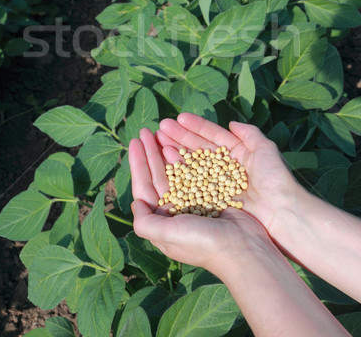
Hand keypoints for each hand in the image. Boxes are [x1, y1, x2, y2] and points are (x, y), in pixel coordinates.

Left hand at [129, 127, 272, 274]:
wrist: (242, 248)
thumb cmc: (202, 243)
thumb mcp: (167, 235)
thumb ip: (145, 222)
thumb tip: (135, 203)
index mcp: (162, 223)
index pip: (144, 188)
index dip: (138, 164)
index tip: (134, 142)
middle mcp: (175, 213)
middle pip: (158, 176)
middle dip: (151, 153)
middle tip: (146, 130)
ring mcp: (193, 203)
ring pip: (174, 172)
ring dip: (166, 152)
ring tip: (160, 132)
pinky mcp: (210, 196)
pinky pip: (193, 172)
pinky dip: (185, 159)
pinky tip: (179, 146)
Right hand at [156, 113, 298, 235]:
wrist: (281, 213)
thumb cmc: (275, 179)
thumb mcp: (265, 149)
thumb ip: (250, 134)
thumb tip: (232, 123)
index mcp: (237, 154)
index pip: (212, 136)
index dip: (196, 126)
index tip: (178, 118)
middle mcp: (224, 167)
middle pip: (198, 147)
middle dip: (180, 136)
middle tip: (161, 127)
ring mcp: (217, 183)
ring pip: (192, 163)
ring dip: (176, 150)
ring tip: (158, 140)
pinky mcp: (212, 199)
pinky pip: (193, 182)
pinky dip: (180, 171)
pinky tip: (167, 160)